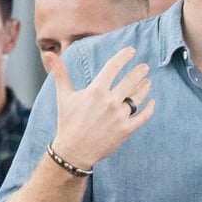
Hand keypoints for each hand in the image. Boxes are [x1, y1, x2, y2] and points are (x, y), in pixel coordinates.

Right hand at [46, 46, 154, 168]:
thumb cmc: (68, 121)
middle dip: (139, 72)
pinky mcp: (126, 129)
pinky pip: (143, 117)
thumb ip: (60, 74)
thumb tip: (49, 54)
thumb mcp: (64, 96)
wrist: (74, 150)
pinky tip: (152, 102)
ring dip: (145, 88)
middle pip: (130, 80)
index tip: (132, 51)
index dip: (124, 56)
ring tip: (148, 82)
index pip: (113, 67)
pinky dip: (149, 109)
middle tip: (145, 67)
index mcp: (95, 91)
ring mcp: (119, 116)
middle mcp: (110, 101)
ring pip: (138, 97)